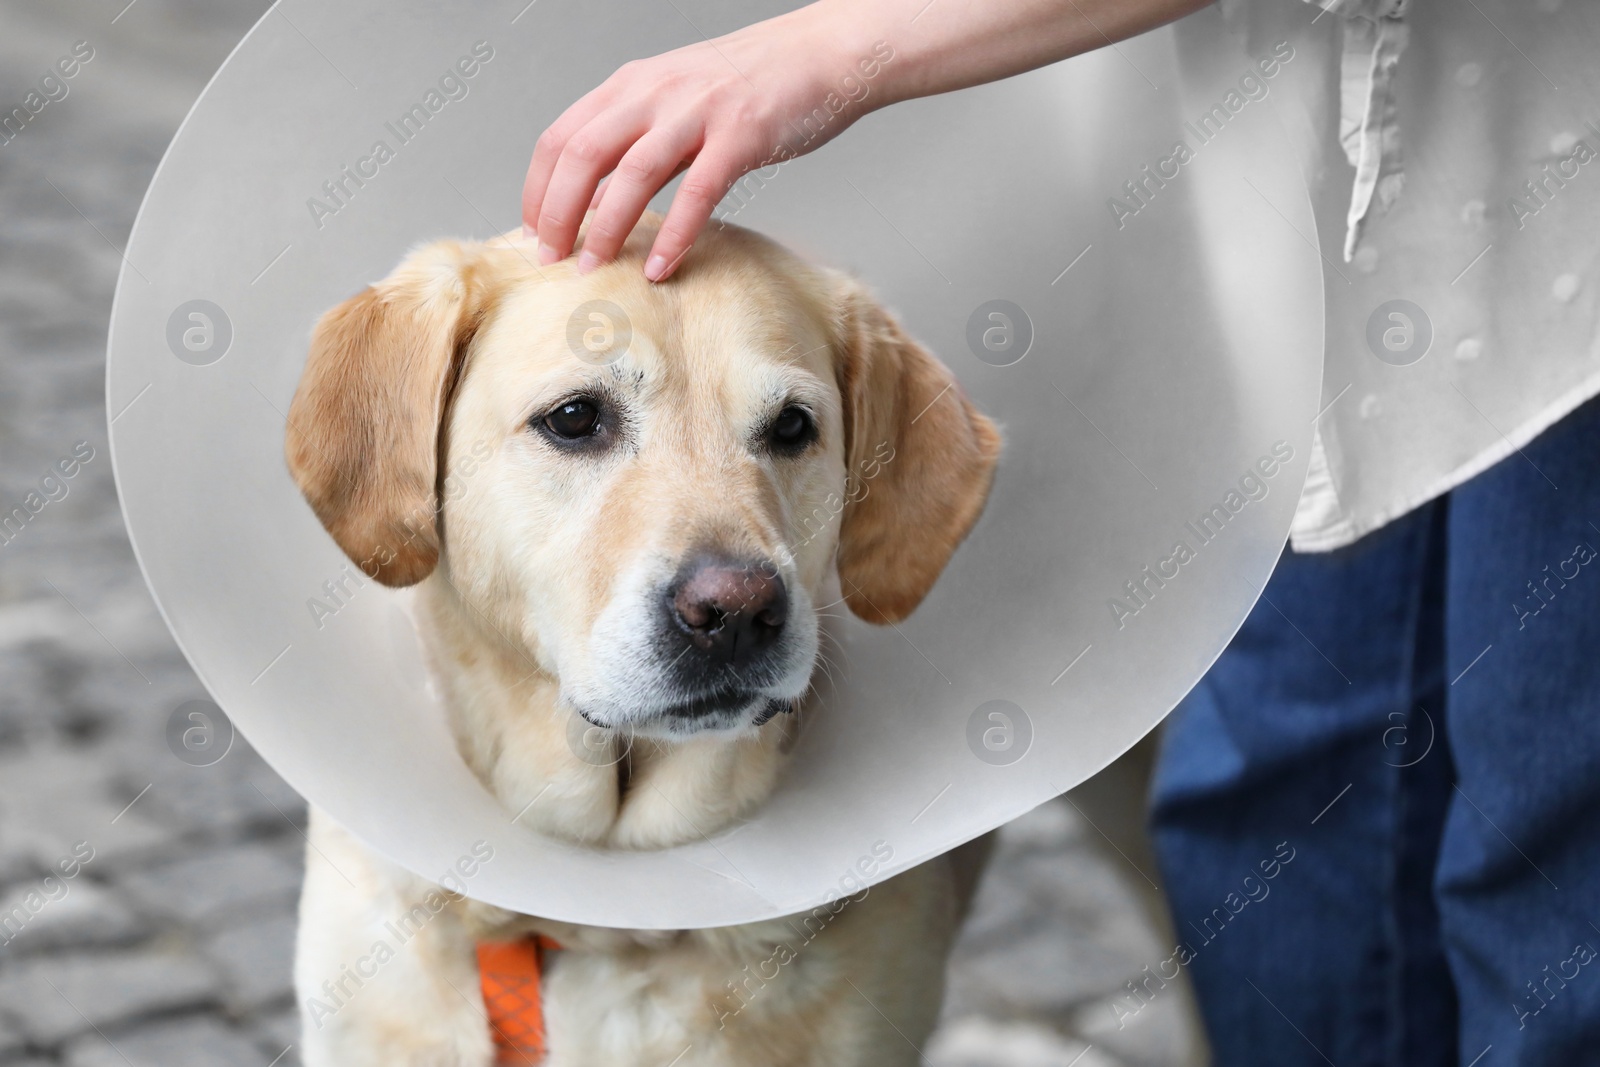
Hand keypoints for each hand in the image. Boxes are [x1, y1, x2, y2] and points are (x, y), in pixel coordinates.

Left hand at [522, 5, 864, 281]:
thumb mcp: (675, 101)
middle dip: (558, 213)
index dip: (537, 189)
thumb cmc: (749, 87)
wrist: (820, 55)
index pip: (561, 137)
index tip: (534, 234)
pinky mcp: (741, 136)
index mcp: (632, 85)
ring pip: (632, 174)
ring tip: (593, 268)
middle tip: (551, 260)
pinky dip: (675, 234)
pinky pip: (698, 191)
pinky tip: (661, 268)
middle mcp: (655, 93)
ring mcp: (698, 112)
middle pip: (583, 154)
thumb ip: (636, 141)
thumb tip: (595, 201)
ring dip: (605, 228)